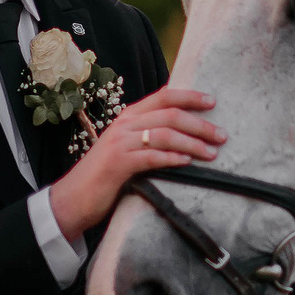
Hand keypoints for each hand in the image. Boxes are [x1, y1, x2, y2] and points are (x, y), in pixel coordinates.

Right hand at [47, 86, 222, 241]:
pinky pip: (151, 157)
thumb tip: (184, 132)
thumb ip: (149, 137)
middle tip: (222, 136)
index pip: (164, 96)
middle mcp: (124, 125)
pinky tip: (187, 162)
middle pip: (170, 115)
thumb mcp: (127, 147)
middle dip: (200, 124)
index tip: (213, 102)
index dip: (190, 96)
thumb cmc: (106, 174)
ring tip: (212, 153)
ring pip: (165, 134)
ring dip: (193, 143)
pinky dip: (172, 157)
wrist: (72, 198)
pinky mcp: (118, 164)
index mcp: (128, 117)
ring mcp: (120, 143)